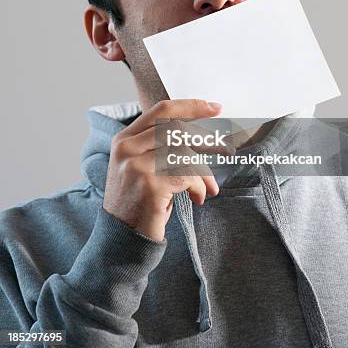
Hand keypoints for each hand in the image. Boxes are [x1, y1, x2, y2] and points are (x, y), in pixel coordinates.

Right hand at [103, 99, 224, 240]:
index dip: (191, 106)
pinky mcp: (149, 184)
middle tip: (226, 150)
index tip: (215, 107)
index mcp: (124, 139)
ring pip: (184, 153)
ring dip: (203, 172)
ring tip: (206, 188)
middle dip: (206, 140)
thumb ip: (162, 147)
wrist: (121, 241)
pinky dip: (199, 187)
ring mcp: (135, 165)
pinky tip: (197, 198)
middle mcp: (126, 148)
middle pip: (177, 128)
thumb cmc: (139, 202)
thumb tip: (204, 134)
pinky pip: (186, 175)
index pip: (161, 110)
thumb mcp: (142, 167)